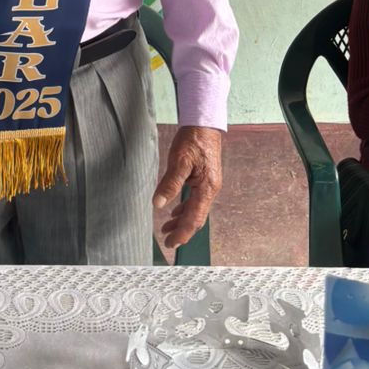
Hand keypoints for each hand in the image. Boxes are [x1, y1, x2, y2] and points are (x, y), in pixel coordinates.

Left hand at [154, 126, 223, 251]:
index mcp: (207, 188)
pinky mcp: (205, 179)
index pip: (194, 219)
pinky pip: (195, 200)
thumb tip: (158, 204)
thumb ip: (170, 184)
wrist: (204, 124)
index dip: (182, 233)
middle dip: (182, 231)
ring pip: (196, 210)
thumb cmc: (194, 139)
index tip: (171, 244)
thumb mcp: (179, 161)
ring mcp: (209, 185)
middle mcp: (211, 189)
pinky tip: (175, 210)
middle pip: (196, 218)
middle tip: (167, 240)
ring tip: (166, 227)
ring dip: (182, 220)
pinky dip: (185, 209)